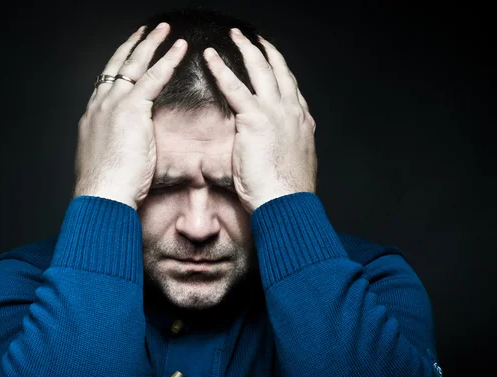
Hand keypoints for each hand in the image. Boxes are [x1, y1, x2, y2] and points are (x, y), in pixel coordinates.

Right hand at [73, 23, 186, 209]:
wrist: (102, 194)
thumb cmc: (107, 187)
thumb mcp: (107, 160)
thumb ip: (116, 145)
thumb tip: (125, 148)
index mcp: (93, 117)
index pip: (106, 83)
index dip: (119, 66)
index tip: (127, 56)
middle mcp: (99, 104)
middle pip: (116, 66)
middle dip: (131, 45)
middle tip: (144, 30)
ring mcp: (112, 103)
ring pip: (133, 64)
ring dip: (150, 43)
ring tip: (163, 30)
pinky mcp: (130, 108)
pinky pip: (152, 77)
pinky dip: (167, 60)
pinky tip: (178, 48)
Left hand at [204, 29, 316, 213]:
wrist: (287, 203)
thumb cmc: (285, 193)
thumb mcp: (288, 166)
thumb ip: (279, 151)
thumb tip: (265, 152)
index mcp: (302, 123)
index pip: (291, 89)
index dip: (282, 72)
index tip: (274, 62)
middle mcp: (292, 111)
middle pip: (279, 71)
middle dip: (266, 51)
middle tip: (255, 38)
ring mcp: (276, 112)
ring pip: (261, 69)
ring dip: (247, 49)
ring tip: (236, 35)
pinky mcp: (256, 118)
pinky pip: (234, 86)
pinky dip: (221, 69)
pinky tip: (211, 57)